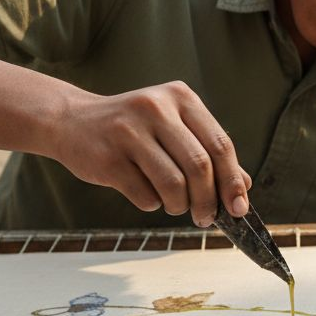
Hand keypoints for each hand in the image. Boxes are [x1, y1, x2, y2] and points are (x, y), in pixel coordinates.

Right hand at [50, 81, 251, 225]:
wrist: (71, 121)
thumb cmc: (133, 129)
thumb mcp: (173, 128)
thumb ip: (207, 153)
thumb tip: (243, 188)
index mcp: (179, 97)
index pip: (220, 144)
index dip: (233, 181)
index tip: (239, 208)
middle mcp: (155, 108)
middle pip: (199, 167)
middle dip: (208, 201)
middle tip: (207, 218)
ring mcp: (129, 131)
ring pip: (174, 185)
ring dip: (180, 206)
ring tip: (175, 206)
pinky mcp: (107, 157)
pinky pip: (145, 196)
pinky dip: (152, 203)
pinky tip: (145, 193)